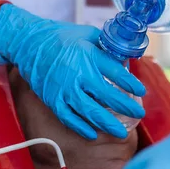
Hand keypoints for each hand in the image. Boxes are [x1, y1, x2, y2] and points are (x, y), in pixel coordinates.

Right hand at [0, 5, 145, 139]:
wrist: (28, 42)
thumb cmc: (61, 36)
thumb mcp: (87, 34)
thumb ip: (106, 46)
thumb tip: (126, 57)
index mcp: (89, 55)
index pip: (116, 72)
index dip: (130, 84)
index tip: (141, 91)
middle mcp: (78, 73)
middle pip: (107, 95)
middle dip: (126, 107)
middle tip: (138, 114)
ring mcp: (64, 89)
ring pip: (90, 111)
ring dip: (107, 123)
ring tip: (122, 132)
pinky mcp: (53, 99)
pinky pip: (69, 118)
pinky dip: (81, 128)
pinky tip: (93, 134)